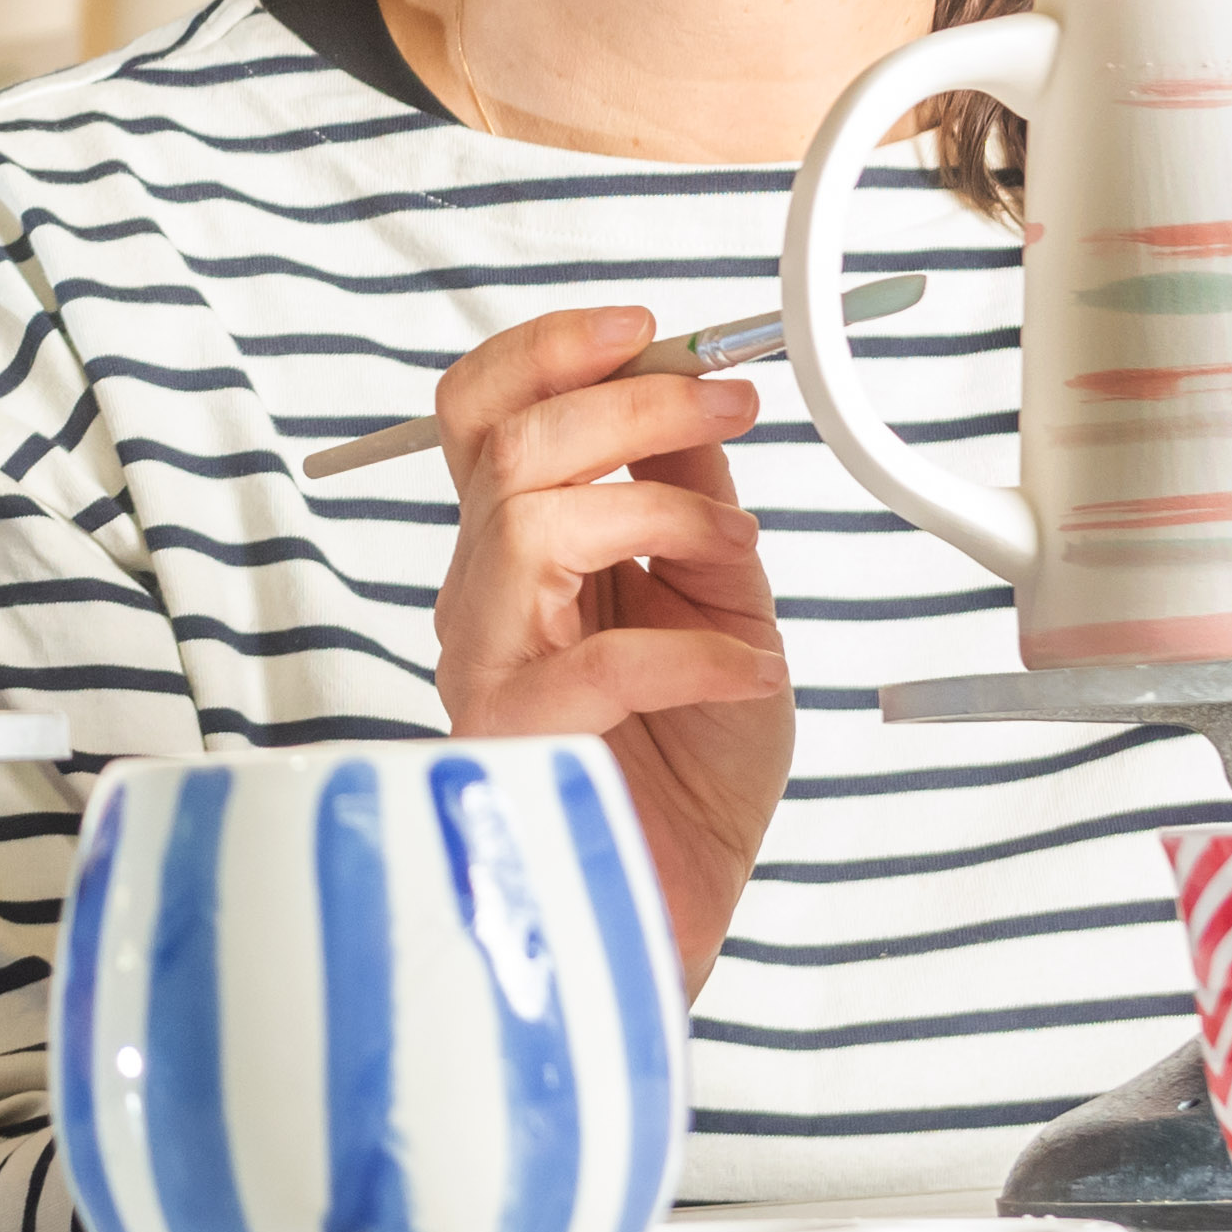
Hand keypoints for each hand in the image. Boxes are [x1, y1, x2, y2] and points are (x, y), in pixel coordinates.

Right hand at [418, 304, 794, 969]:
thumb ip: (688, 496)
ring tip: (740, 559)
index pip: (482, 411)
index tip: (649, 330)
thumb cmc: (683, 763)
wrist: (674, 901)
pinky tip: (750, 672)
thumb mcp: (715, 596)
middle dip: (635, 404)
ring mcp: (486, 666)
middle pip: (509, 443)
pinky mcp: (517, 741)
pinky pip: (601, 662)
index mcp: (514, 549)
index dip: (551, 349)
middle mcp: (481, 596)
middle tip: (731, 407)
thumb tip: (693, 389)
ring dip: (663, 514)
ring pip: (529, 522)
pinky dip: (700, 654)